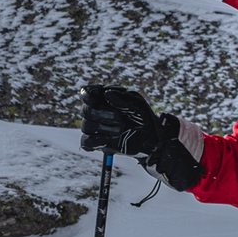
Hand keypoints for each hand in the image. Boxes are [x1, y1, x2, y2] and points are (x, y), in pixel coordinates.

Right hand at [79, 85, 202, 190]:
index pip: (87, 93)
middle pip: (85, 110)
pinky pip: (85, 142)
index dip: (87, 94)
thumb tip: (106, 93)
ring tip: (120, 130)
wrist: (151, 138)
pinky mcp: (97, 143)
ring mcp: (96, 128)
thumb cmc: (144, 117)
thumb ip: (122, 98)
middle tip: (119, 118)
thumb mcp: (137, 104)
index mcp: (104, 98)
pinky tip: (105, 140)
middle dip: (100, 114)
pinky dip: (93, 141)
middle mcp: (97, 112)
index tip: (94, 97)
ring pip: (86, 126)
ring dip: (101, 127)